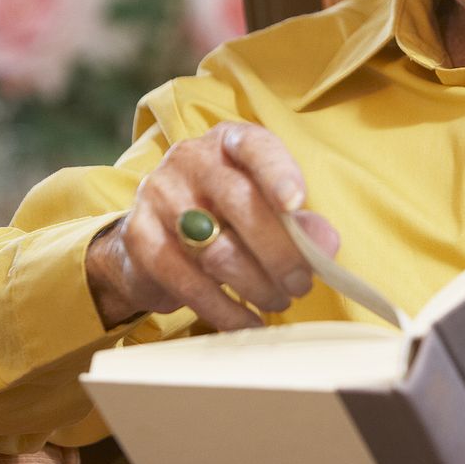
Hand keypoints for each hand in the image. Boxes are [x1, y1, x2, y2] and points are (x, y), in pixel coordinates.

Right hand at [85, 121, 339, 330]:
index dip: (277, 172)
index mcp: (228, 142)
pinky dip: (225, 309)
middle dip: (279, 251)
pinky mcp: (139, 238)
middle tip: (302, 283)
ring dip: (256, 284)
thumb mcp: (264, 208)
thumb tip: (325, 244)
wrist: (152, 239)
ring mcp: (159, 196)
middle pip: (239, 203)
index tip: (296, 203)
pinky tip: (248, 322)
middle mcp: (190, 160)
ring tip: (279, 300)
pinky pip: (188, 282)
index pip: (254, 146)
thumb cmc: (224, 216)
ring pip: (214, 248)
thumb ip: (298, 223)